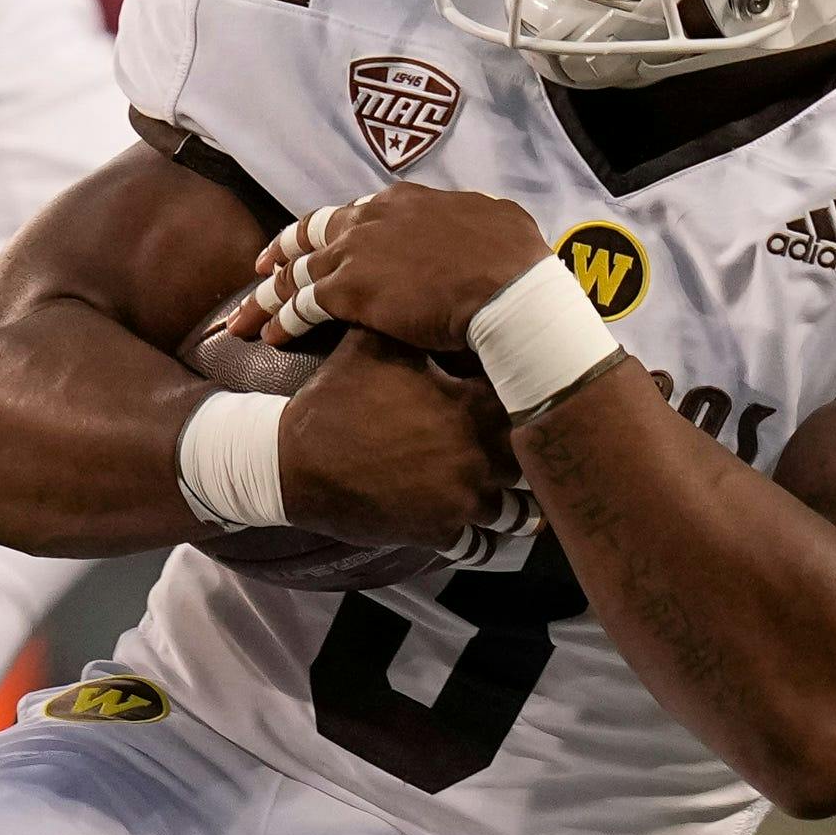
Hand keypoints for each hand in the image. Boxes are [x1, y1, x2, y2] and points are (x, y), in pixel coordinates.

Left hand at [246, 188, 557, 353]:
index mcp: (405, 200)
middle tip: (261, 264)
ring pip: (295, 272)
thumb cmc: (515, 261)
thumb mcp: (497, 222)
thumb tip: (478, 227)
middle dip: (282, 250)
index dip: (333, 227)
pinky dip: (281, 321)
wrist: (510, 291)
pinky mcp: (349, 290)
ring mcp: (356, 252)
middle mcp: (371, 218)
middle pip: (312, 233)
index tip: (320, 240)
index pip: (355, 211)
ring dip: (267, 297)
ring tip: (245, 317)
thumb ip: (471, 222)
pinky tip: (270, 336)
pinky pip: (301, 306)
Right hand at [281, 332, 529, 548]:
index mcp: (468, 405)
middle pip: (533, 460)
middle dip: (536, 457)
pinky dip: (490, 540)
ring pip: (518, 511)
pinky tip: (492, 531)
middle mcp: (476, 455)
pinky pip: (483, 546)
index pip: (528, 399)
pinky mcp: (439, 532)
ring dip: (523, 506)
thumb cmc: (333, 399)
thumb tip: (427, 289)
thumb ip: (408, 322)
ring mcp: (460, 499)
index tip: (535, 396)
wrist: (291, 463)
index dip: (535, 398)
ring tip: (531, 502)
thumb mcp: (369, 346)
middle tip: (544, 451)